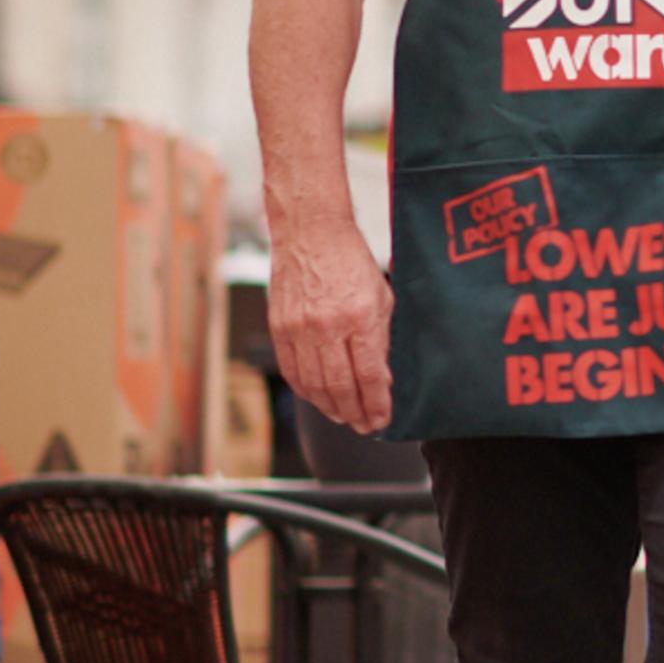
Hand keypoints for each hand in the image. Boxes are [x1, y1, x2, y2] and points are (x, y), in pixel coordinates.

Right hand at [267, 221, 392, 436]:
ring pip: (314, 384)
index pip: (369, 375)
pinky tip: (319, 399)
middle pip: (340, 386)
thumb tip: (383, 379)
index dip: (376, 404)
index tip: (383, 419)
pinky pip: (292, 370)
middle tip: (365, 427)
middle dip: (355, 413)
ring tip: (345, 418)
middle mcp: (327, 326)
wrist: (311, 235)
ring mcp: (299, 329)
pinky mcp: (279, 328)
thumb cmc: (353, 264)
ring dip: (331, 408)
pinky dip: (306, 390)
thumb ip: (382, 339)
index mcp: (359, 317)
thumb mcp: (382, 297)